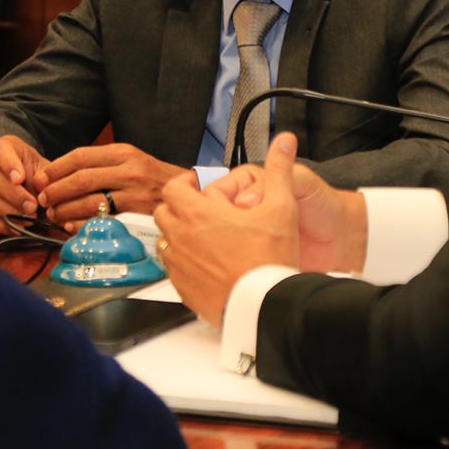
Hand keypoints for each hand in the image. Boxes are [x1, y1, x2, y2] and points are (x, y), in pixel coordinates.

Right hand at [0, 135, 49, 230]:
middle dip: (12, 195)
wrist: (19, 181)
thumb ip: (44, 175)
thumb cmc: (30, 171)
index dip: (9, 165)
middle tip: (32, 207)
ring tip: (27, 219)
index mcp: (2, 147)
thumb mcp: (41, 167)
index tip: (20, 179)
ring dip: (6, 211)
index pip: (0, 150)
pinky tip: (15, 227)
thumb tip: (42, 186)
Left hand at [37, 142, 186, 229]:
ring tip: (54, 215)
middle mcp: (129, 170)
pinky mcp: (138, 215)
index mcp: (123, 153)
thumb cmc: (152, 178)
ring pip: (89, 201)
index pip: (80, 156)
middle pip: (81, 179)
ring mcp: (135, 194)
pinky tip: (72, 226)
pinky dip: (83, 224)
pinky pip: (103, 220)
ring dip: (65, 210)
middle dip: (56, 191)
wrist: (189, 192)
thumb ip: (101, 164)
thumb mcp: (131, 160)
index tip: (40, 178)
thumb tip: (61, 174)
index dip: (55, 168)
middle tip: (42, 200)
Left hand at [154, 132, 302, 326]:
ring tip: (205, 238)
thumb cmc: (269, 260)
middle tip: (202, 210)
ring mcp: (179, 266)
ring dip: (179, 235)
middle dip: (179, 208)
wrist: (265, 306)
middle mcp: (182, 239)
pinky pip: (173, 270)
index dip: (185, 183)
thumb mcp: (282, 207)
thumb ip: (280, 170)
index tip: (199, 186)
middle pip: (164, 213)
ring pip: (165, 242)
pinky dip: (184, 263)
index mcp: (198, 215)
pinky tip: (209, 264)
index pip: (173, 188)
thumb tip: (284, 142)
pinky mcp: (183, 290)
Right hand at [201, 147, 365, 273]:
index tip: (238, 209)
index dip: (223, 199)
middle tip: (239, 232)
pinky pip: (231, 258)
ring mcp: (245, 234)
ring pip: (218, 238)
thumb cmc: (325, 207)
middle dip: (222, 224)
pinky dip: (231, 261)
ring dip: (224, 245)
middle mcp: (244, 208)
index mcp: (251, 184)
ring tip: (243, 249)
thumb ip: (273, 182)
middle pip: (213, 215)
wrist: (343, 239)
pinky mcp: (250, 256)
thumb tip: (244, 201)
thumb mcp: (302, 182)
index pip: (218, 188)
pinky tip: (243, 263)